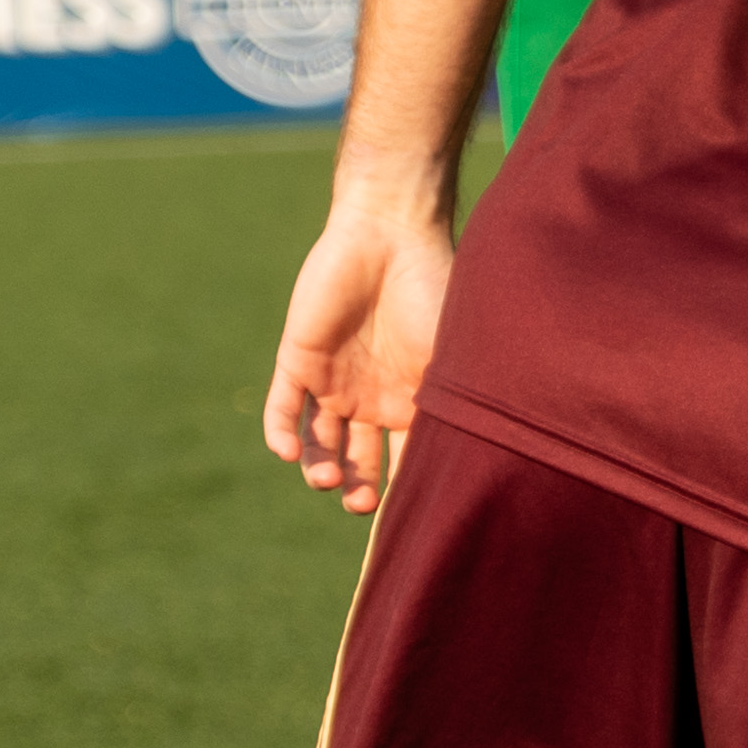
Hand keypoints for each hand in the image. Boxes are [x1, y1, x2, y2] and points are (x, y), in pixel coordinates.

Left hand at [264, 202, 457, 516]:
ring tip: (328, 479)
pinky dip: (282, 433)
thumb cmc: (433, 290)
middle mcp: (370, 397)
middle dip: (358, 488)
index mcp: (411, 399)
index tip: (406, 513)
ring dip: (321, 467)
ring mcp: (332, 380)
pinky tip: (290, 451)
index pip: (403, 457)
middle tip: (359, 505)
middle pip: (358, 459)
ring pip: (318, 441)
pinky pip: (283, 407)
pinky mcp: (298, 360)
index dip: (403, 487)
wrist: (391, 234)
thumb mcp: (449, 357)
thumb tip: (464, 465)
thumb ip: (444, 407)